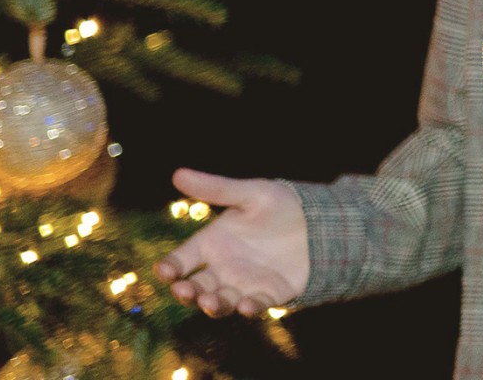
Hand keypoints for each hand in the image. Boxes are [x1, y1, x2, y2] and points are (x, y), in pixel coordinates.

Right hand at [153, 168, 307, 317]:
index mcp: (211, 244)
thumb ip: (217, 189)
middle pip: (195, 287)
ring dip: (213, 305)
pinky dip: (249, 308)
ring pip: (220, 302)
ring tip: (209, 301)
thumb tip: (178, 173)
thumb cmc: (278, 205)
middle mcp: (221, 269)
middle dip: (186, 292)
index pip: (181, 260)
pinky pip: (255, 305)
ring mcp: (243, 285)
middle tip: (184, 291)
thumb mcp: (250, 194)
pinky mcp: (269, 294)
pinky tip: (246, 306)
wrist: (317, 220)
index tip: (165, 271)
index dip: (169, 268)